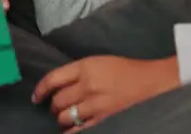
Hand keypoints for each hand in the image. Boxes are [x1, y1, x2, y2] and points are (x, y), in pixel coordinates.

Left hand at [31, 55, 180, 130]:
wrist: (153, 83)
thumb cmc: (128, 71)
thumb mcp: (101, 62)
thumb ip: (80, 72)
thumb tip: (59, 85)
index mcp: (86, 66)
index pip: (53, 79)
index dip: (41, 89)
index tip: (37, 97)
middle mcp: (88, 85)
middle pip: (57, 101)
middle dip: (54, 106)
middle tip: (56, 108)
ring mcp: (96, 105)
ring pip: (64, 117)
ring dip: (62, 119)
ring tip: (66, 118)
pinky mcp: (104, 120)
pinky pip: (78, 130)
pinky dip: (71, 131)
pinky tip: (71, 130)